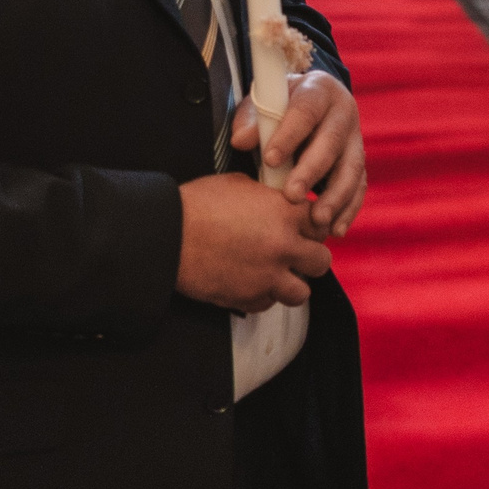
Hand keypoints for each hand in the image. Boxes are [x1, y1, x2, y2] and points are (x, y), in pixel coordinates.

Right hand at [176, 173, 331, 313]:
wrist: (166, 235)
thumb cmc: (196, 206)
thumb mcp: (240, 184)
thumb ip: (268, 196)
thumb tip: (276, 201)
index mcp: (285, 213)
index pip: (321, 224)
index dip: (312, 227)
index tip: (305, 230)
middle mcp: (282, 246)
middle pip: (321, 261)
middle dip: (309, 258)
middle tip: (295, 254)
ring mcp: (267, 276)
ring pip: (301, 293)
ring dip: (291, 284)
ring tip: (277, 275)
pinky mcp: (247, 297)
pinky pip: (268, 304)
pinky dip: (262, 296)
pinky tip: (252, 283)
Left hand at [228, 69, 368, 237]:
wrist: (308, 106)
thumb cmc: (279, 107)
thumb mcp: (262, 103)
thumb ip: (251, 119)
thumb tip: (241, 140)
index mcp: (319, 90)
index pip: (306, 111)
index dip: (290, 135)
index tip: (270, 159)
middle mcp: (344, 113)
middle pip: (332, 142)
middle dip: (312, 171)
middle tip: (291, 196)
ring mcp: (356, 139)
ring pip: (352, 168)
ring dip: (336, 196)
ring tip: (317, 221)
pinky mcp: (358, 163)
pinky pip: (359, 187)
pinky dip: (349, 210)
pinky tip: (335, 230)